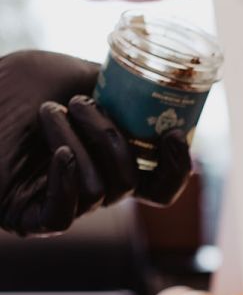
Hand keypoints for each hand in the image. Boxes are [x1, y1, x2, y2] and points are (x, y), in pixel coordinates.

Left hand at [0, 51, 192, 235]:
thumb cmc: (9, 86)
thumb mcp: (74, 74)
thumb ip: (116, 89)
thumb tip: (149, 91)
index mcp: (104, 161)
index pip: (157, 185)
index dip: (175, 168)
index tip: (173, 135)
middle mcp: (87, 187)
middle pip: (132, 185)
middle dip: (114, 141)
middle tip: (81, 103)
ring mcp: (59, 204)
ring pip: (99, 192)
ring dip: (79, 144)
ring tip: (48, 111)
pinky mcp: (27, 220)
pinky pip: (63, 216)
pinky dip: (66, 183)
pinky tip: (59, 153)